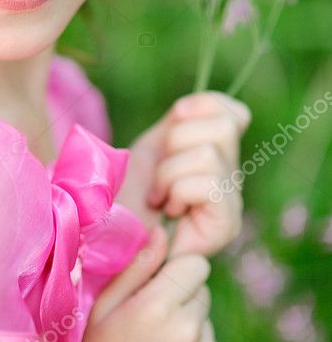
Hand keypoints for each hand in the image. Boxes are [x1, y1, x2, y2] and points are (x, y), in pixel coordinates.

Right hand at [68, 223, 226, 341]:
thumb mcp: (104, 306)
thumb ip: (137, 268)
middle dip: (181, 297)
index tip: (159, 285)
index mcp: (158, 306)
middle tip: (151, 321)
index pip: (195, 264)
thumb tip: (162, 231)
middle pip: (201, 290)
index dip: (177, 270)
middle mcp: (189, 330)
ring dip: (188, 325)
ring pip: (205, 319)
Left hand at [138, 91, 251, 258]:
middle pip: (223, 126)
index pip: (235, 113)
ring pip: (208, 154)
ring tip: (159, 196)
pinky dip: (177, 190)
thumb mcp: (154, 146)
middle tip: (160, 173)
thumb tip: (206, 107)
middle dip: (177, 142)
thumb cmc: (126, 193)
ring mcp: (232, 204)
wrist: (107, 234)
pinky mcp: (226, 226)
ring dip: (169, 172)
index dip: (202, 106)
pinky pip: (207, 183)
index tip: (173, 120)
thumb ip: (182, 123)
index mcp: (218, 157)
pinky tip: (168, 209)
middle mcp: (232, 180)